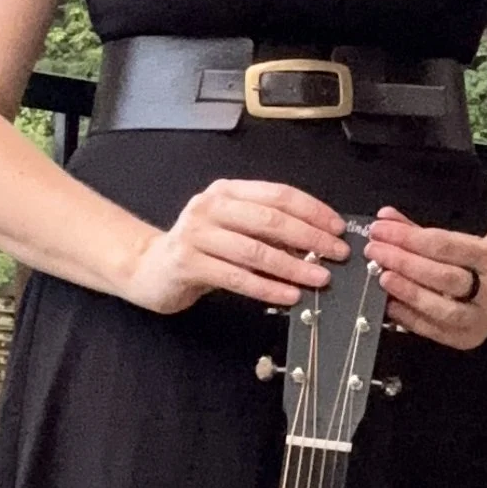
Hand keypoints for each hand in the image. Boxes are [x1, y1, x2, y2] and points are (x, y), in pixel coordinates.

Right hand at [119, 180, 348, 314]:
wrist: (149, 268)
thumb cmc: (200, 250)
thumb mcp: (233, 230)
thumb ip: (266, 231)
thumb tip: (316, 243)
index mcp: (228, 191)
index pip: (278, 194)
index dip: (312, 210)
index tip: (337, 228)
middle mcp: (211, 206)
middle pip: (270, 219)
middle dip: (310, 238)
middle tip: (337, 254)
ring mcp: (197, 234)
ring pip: (255, 250)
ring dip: (293, 266)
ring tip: (319, 278)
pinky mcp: (188, 263)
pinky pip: (236, 277)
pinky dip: (267, 287)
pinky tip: (289, 295)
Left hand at [363, 207, 486, 347]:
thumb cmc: (474, 261)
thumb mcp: (454, 240)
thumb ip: (416, 230)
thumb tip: (384, 218)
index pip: (443, 245)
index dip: (407, 238)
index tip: (380, 231)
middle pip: (444, 277)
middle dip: (404, 263)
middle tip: (375, 252)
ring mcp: (481, 317)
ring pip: (442, 308)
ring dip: (408, 292)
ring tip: (383, 278)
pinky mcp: (468, 338)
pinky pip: (434, 330)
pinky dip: (408, 317)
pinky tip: (390, 304)